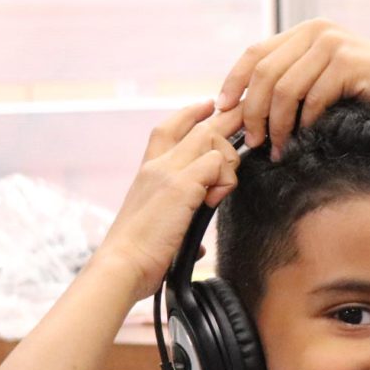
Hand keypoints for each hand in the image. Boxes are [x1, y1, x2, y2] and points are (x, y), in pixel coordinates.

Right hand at [95, 100, 241, 301]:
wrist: (122, 265)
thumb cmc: (140, 254)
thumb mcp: (161, 230)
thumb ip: (180, 226)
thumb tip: (199, 247)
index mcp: (147, 172)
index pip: (168, 129)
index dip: (189, 114)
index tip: (207, 105)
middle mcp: (156, 165)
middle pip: (198, 126)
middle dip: (228, 116)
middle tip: (247, 111)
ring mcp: (167, 172)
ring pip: (212, 140)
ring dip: (228, 163)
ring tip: (220, 191)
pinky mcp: (180, 185)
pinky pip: (216, 163)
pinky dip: (224, 180)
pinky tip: (215, 199)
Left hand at [215, 20, 369, 154]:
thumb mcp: (327, 78)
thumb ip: (295, 79)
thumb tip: (245, 108)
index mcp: (306, 31)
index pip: (255, 53)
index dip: (233, 83)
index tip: (222, 111)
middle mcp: (317, 32)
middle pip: (264, 73)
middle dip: (252, 112)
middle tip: (251, 143)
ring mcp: (333, 45)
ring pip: (284, 90)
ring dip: (276, 126)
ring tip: (276, 150)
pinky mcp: (348, 64)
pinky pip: (312, 100)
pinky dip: (305, 125)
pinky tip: (305, 140)